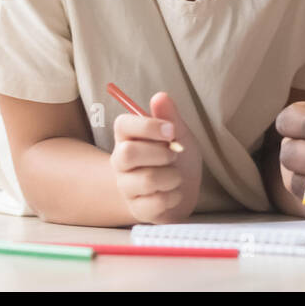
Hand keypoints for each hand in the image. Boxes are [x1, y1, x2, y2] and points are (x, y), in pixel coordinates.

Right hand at [111, 91, 201, 223]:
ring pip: (146, 180)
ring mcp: (126, 187)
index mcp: (128, 138)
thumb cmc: (177, 157)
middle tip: (174, 154)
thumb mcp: (179, 133)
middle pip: (127, 154)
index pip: (122, 125)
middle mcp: (120, 162)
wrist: (184, 189)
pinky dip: (173, 196)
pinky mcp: (137, 210)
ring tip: (176, 175)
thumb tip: (160, 96)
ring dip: (172, 176)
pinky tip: (174, 193)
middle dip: (160, 153)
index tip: (171, 130)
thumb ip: (169, 116)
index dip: (148, 126)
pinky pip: (155, 203)